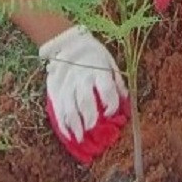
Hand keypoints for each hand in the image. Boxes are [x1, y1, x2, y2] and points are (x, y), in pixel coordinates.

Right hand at [39, 26, 129, 163]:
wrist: (67, 42)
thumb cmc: (93, 54)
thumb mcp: (109, 61)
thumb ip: (117, 82)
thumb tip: (125, 101)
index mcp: (99, 71)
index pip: (106, 90)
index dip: (110, 105)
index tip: (110, 115)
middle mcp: (82, 78)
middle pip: (85, 101)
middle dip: (90, 119)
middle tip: (93, 129)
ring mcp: (66, 85)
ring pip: (69, 108)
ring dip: (75, 125)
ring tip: (80, 138)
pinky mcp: (55, 89)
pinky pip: (58, 109)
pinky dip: (62, 123)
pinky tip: (68, 133)